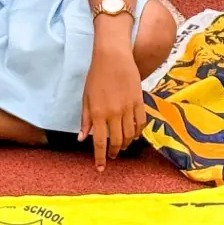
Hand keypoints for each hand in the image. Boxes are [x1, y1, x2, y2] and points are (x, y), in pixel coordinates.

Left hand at [78, 41, 145, 171]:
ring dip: (127, 144)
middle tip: (113, 156)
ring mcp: (128, 107)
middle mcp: (113, 113)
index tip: (100, 168)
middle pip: (117, 141)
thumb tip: (82, 139)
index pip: (99, 143)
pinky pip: (141, 122)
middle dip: (115, 153)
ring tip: (123, 146)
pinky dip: (138, 132)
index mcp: (97, 113)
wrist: (113, 56)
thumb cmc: (96, 75)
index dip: (100, 158)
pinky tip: (134, 134)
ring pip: (130, 135)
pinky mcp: (139, 101)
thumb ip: (85, 120)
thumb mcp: (86, 98)